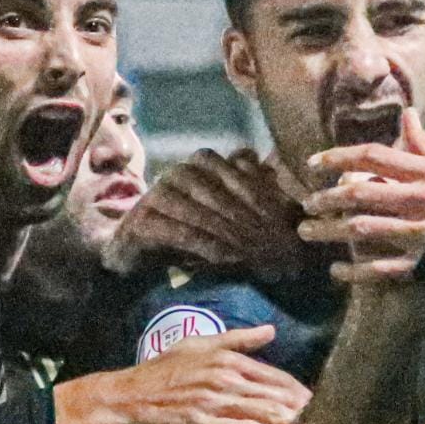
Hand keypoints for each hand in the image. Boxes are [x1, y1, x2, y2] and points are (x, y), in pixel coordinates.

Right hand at [53, 326, 311, 423]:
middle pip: (275, 396)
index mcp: (225, 359)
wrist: (124, 401)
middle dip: (303, 411)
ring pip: (263, 414)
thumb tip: (271, 330)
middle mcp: (223, 377)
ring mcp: (213, 401)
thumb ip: (236, 339)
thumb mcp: (196, 347)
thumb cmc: (159, 374)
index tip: (322, 405)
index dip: (300, 392)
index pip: (275, 376)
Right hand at [102, 148, 307, 279]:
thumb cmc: (190, 230)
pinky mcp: (143, 220)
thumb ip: (252, 194)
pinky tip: (228, 259)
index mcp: (203, 163)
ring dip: (233, 234)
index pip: (240, 172)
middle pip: (223, 193)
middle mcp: (180, 172)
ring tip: (257, 254)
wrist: (137, 250)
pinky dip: (206, 245)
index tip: (287, 225)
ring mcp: (159, 193)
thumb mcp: (226, 213)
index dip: (266, 198)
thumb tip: (282, 182)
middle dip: (253, 221)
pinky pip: (181, 232)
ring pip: (203, 211)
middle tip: (277, 246)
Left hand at [300, 109, 424, 282]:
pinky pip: (380, 269)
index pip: (374, 156)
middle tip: (307, 203)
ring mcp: (420, 234)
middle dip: (327, 198)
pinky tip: (335, 270)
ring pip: (362, 230)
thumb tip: (406, 114)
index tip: (314, 163)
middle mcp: (420, 201)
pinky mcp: (422, 264)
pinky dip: (354, 271)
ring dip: (329, 231)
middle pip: (361, 193)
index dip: (339, 157)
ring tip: (306, 231)